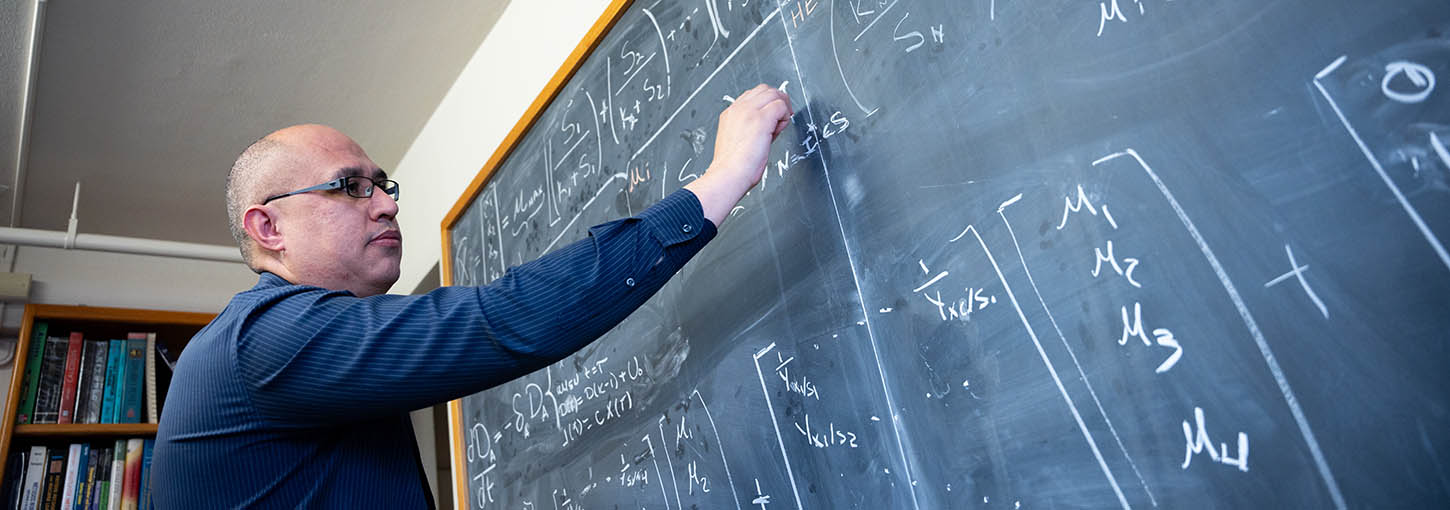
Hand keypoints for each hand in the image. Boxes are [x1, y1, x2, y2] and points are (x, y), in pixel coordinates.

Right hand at [684, 84, 793, 226]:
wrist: (729, 174)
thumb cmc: (733, 166)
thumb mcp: (737, 140)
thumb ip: (751, 129)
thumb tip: (771, 126)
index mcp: (731, 113)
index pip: (753, 95)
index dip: (766, 105)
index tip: (771, 121)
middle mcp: (738, 108)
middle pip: (765, 89)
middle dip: (777, 101)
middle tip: (781, 119)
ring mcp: (749, 111)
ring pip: (774, 94)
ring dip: (782, 108)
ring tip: (779, 127)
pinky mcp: (761, 119)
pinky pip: (781, 106)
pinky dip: (784, 117)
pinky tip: (778, 131)